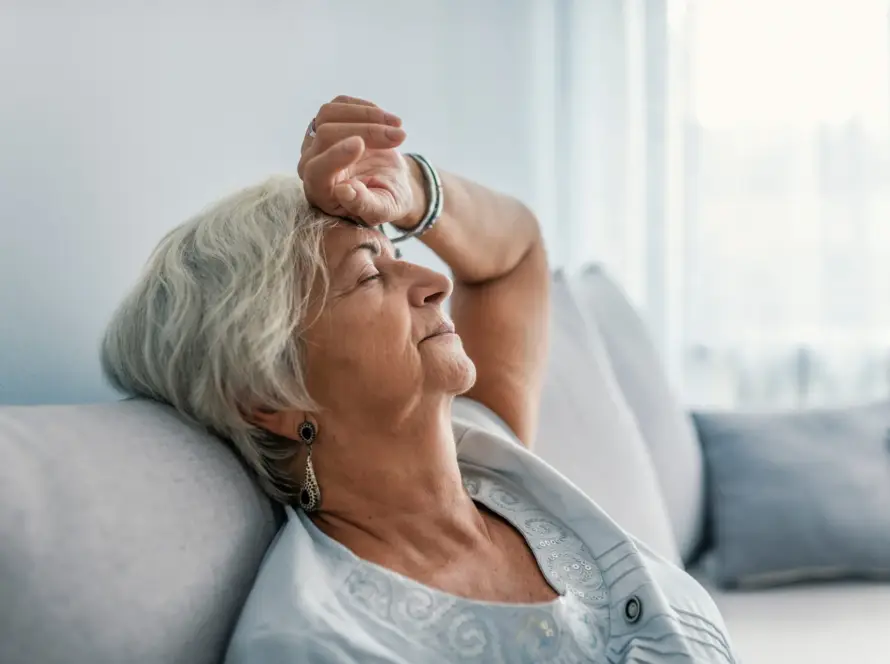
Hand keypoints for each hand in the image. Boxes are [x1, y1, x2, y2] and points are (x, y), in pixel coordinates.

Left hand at [298, 95, 421, 226]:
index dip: (335, 156)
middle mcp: (310, 164)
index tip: (360, 145)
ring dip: (367, 115)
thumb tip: (345, 191)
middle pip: (326, 135)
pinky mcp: (327, 121)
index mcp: (319, 191)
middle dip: (367, 132)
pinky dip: (365, 107)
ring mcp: (315, 139)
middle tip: (400, 137)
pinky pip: (340, 103)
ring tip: (397, 125)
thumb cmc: (384, 201)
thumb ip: (364, 205)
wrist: (389, 183)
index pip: (316, 171)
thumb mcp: (382, 210)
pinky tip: (385, 119)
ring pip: (329, 114)